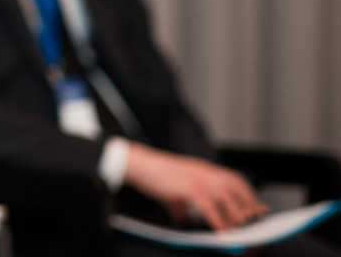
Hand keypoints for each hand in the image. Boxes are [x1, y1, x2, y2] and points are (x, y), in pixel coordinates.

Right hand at [122, 142, 267, 230]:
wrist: (139, 164)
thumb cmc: (154, 175)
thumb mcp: (173, 190)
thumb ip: (182, 205)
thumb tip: (183, 220)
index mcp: (205, 170)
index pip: (237, 180)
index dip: (250, 196)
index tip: (260, 209)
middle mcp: (207, 173)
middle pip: (238, 190)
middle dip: (248, 208)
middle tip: (254, 224)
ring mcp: (200, 181)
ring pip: (230, 200)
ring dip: (237, 218)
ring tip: (240, 232)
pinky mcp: (191, 190)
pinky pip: (212, 209)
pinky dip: (219, 223)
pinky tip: (222, 233)